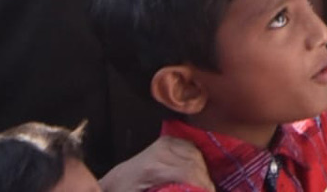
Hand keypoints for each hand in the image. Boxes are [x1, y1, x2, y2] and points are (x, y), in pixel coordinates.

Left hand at [98, 136, 212, 191]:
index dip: (202, 185)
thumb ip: (167, 191)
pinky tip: (200, 172)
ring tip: (205, 185)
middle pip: (195, 163)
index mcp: (153, 167)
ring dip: (204, 171)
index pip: (188, 173)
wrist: (116, 180)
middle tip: (210, 191)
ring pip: (196, 154)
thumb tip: (188, 189)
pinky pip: (192, 148)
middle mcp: (160, 150)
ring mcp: (165, 142)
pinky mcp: (168, 140)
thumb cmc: (126, 191)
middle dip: (205, 180)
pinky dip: (199, 161)